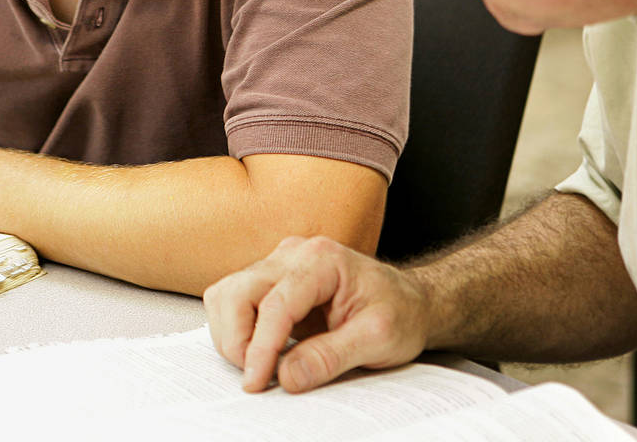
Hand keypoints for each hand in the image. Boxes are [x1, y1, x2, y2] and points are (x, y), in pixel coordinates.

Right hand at [204, 235, 430, 392]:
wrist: (409, 301)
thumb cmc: (400, 312)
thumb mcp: (378, 338)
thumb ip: (331, 357)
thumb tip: (286, 377)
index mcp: (322, 259)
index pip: (275, 303)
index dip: (260, 347)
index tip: (256, 382)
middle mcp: (293, 254)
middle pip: (238, 292)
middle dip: (237, 339)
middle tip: (257, 377)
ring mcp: (278, 265)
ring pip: (227, 295)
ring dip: (232, 334)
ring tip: (259, 365)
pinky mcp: (271, 282)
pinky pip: (235, 302)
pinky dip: (237, 330)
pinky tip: (261, 352)